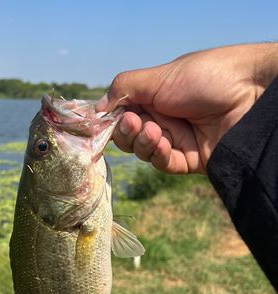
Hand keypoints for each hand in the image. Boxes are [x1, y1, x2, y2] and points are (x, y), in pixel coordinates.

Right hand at [96, 43, 277, 173]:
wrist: (250, 94)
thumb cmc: (204, 77)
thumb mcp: (158, 77)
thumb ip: (124, 89)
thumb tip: (96, 108)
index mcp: (154, 98)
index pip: (122, 114)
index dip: (111, 119)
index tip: (102, 121)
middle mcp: (162, 119)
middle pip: (128, 136)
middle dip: (125, 131)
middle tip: (132, 122)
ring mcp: (175, 140)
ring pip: (142, 151)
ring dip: (141, 142)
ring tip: (152, 129)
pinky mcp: (188, 159)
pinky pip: (162, 163)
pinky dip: (156, 153)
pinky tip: (160, 141)